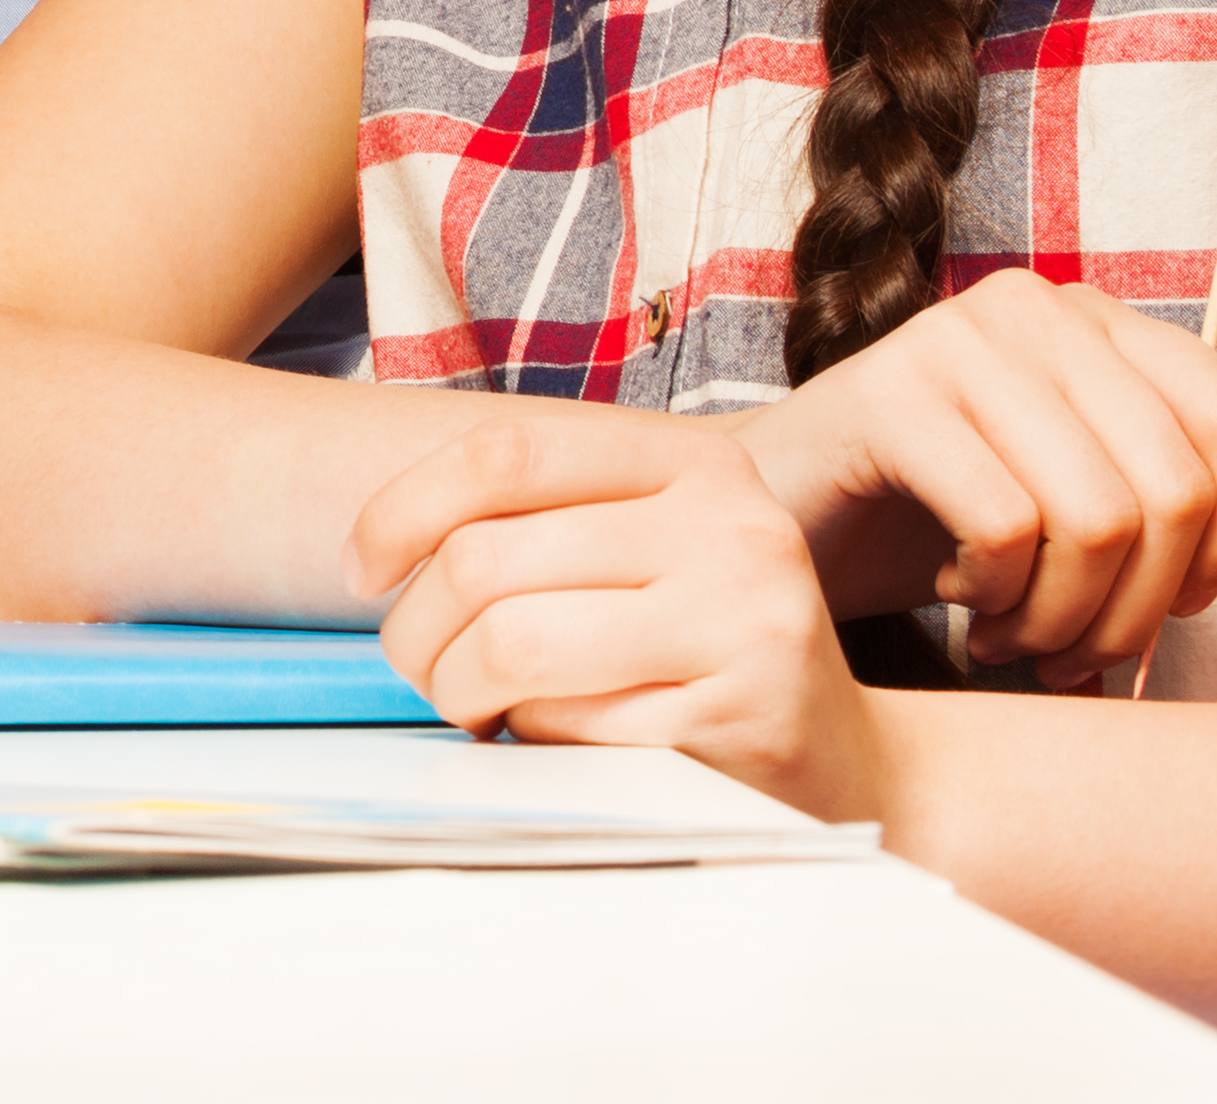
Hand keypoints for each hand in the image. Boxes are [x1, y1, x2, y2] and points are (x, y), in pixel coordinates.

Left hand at [352, 404, 887, 819]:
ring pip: (509, 645)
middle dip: (417, 630)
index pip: (505, 451)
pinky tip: (551, 740)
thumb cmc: (708, 647)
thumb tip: (377, 543)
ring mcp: (742, 623)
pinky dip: (528, 740)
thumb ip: (541, 518)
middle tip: (424, 668)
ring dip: (456, 690)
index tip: (363, 571)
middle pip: (485, 559)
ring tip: (470, 704)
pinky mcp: (738, 720)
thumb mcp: (647, 546)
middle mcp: (730, 528)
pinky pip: (565, 727)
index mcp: (696, 462)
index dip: (401, 509)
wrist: (852, 764)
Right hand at [731, 268, 1216, 682]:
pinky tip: (954, 594)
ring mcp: (957, 340)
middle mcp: (1034, 308)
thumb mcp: (1066, 495)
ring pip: (1099, 518)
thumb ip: (1152, 497)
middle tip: (1072, 654)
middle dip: (1135, 610)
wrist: (766, 517)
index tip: (1167, 605)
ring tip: (1012, 636)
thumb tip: (1215, 573)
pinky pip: (1006, 526)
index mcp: (1095, 321)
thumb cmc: (927, 523)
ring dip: (1064, 619)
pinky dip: (993, 595)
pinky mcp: (888, 395)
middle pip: (1175, 487)